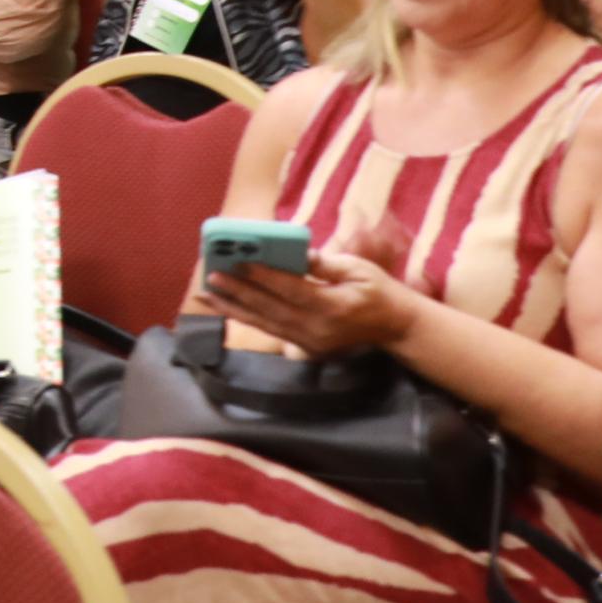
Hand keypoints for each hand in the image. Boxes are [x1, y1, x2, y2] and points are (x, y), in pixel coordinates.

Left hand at [197, 221, 416, 355]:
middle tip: (212, 275)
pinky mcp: (305, 347)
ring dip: (234, 307)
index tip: (240, 261)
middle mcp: (317, 329)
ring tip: (207, 292)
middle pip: (271, 308)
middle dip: (239, 291)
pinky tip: (226, 306)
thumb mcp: (359, 269)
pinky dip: (247, 317)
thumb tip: (300, 255)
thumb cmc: (378, 290)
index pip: (292, 290)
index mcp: (334, 307)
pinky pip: (271, 330)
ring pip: (265, 323)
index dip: (265, 276)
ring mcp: (310, 342)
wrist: (394, 326)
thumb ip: (327, 264)